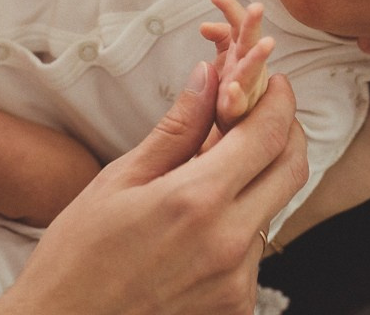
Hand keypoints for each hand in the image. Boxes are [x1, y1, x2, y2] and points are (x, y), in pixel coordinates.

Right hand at [0, 63, 307, 314]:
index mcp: (197, 199)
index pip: (268, 135)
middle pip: (292, 169)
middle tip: (262, 115)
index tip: (272, 84)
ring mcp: (237, 282)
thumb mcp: (119, 181)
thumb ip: (177, 129)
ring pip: (273, 210)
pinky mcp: (236, 309)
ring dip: (257, 184)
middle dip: (286, 132)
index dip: (278, 100)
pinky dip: (239, 227)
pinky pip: (254, 253)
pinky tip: (201, 226)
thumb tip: (207, 77)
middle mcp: (228, 242)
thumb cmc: (77, 258)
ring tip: (213, 177)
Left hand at [201, 0, 274, 132]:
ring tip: (267, 44)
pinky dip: (235, 98)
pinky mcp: (235, 121)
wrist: (224, 141)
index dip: (230, 10)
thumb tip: (206, 26)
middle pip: (249, 46)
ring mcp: (243, 97)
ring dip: (257, 59)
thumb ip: (221, 40)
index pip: (237, 27)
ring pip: (249, 76)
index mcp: (241, 56)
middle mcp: (246, 73)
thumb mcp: (225, 61)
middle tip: (257, 7)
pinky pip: (236, 110)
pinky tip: (231, 89)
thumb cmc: (227, 99)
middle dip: (252, 25)